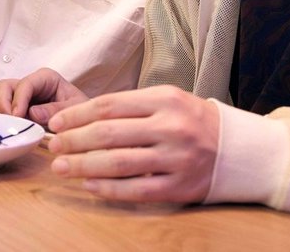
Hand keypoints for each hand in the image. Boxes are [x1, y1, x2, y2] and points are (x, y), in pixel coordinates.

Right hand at [0, 68, 88, 125]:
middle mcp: (29, 84)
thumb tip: (32, 114)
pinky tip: (7, 130)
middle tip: (9, 125)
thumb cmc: (81, 111)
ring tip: (8, 128)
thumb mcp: (75, 109)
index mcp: (45, 78)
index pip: (24, 84)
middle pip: (2, 86)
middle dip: (1, 105)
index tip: (17, 117)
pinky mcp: (13, 108)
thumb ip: (56, 110)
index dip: (18, 100)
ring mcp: (18, 96)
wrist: (82, 120)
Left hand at [47, 85, 219, 203]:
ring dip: (83, 166)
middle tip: (53, 146)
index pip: (110, 105)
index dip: (78, 114)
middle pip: (109, 134)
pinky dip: (108, 188)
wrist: (236, 148)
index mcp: (164, 99)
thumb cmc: (192, 120)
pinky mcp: (179, 186)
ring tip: (61, 167)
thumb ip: (131, 107)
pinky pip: (136, 189)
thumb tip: (84, 117)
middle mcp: (170, 126)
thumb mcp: (167, 100)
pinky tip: (88, 186)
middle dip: (74, 140)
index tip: (57, 122)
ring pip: (118, 163)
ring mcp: (175, 158)